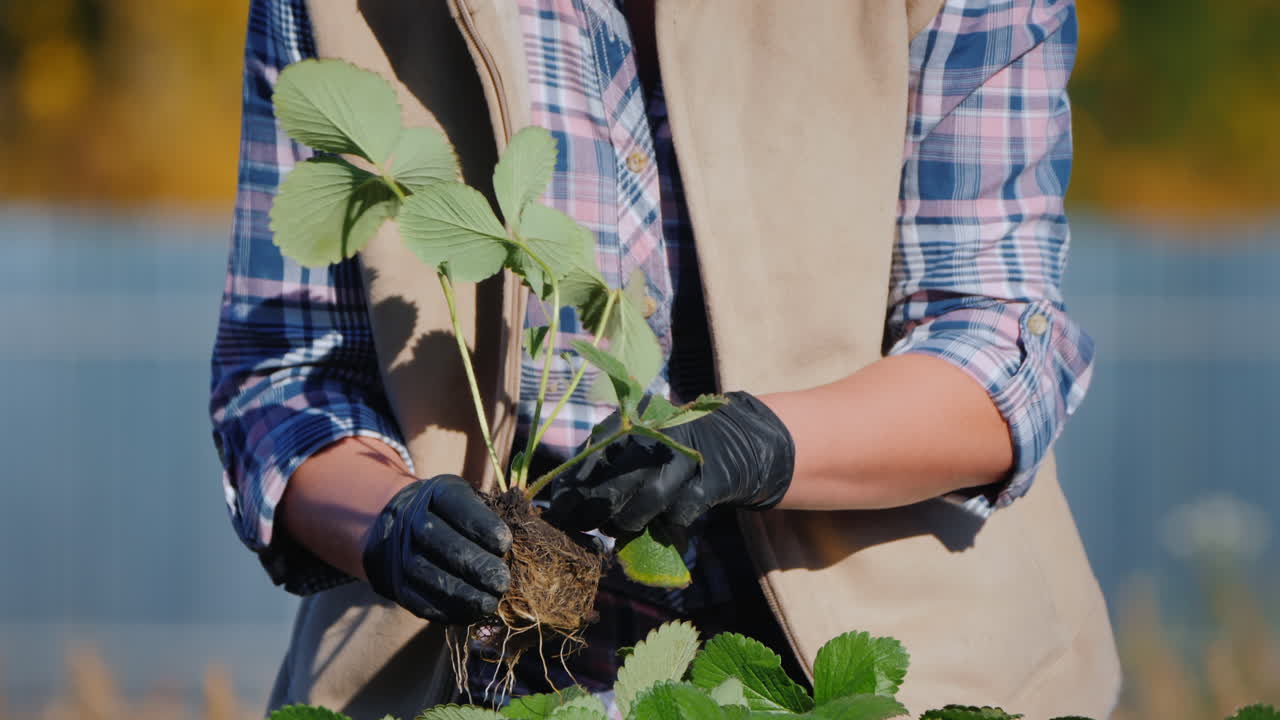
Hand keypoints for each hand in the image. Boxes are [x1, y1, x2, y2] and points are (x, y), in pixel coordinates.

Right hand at [361, 475, 511, 623]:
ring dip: (460, 593)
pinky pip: (417, 600)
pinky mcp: (397, 584)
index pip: (456, 503)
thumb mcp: (473, 501)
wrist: (403, 529)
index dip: (481, 525)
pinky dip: (444, 610)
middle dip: (473, 564)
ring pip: (426, 573)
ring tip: (489, 603)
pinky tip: (469, 615)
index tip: (505, 544)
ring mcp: (399, 552)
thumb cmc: (457, 516)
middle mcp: (412, 519)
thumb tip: (528, 540)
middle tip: (502, 582)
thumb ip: (496, 515)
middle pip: (438, 541)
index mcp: (438, 492)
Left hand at [543, 391, 794, 534]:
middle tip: (583, 526)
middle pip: (612, 484)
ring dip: (628, 522)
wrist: (736, 440)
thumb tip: (564, 506)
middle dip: (592, 511)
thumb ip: (605, 469)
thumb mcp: (636, 446)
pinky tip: (664, 519)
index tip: (559, 512)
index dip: (570, 491)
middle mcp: (656, 434)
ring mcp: (686, 456)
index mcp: (631, 422)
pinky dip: (668, 522)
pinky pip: (680, 513)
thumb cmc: (670, 452)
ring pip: (646, 502)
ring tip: (622, 526)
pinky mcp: (712, 479)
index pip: (588, 460)